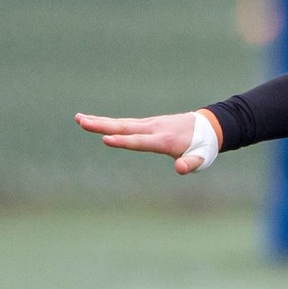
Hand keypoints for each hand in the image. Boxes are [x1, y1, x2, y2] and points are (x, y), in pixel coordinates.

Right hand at [75, 110, 218, 174]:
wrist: (208, 126)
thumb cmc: (203, 146)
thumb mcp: (201, 158)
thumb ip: (191, 164)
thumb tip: (180, 169)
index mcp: (165, 140)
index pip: (141, 141)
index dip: (124, 141)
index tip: (106, 139)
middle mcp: (154, 129)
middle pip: (125, 127)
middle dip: (102, 125)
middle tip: (81, 122)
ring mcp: (149, 124)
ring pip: (122, 123)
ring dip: (100, 121)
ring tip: (79, 119)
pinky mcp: (147, 124)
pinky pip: (125, 123)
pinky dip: (110, 122)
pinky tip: (95, 122)